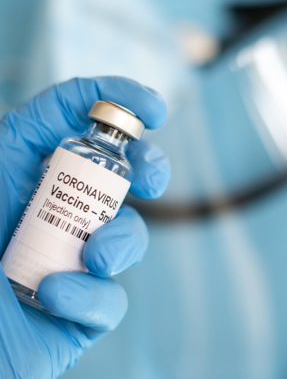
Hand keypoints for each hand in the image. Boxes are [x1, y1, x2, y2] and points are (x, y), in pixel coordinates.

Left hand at [0, 77, 169, 377]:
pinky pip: (111, 296)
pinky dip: (90, 294)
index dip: (119, 100)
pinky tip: (54, 297)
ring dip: (120, 242)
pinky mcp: (85, 305)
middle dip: (149, 168)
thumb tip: (72, 102)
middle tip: (151, 179)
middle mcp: (58, 208)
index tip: (153, 110)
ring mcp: (76, 257)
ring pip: (129, 236)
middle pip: (122, 173)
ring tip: (93, 258)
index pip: (76, 118)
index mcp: (26, 170)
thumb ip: (13, 142)